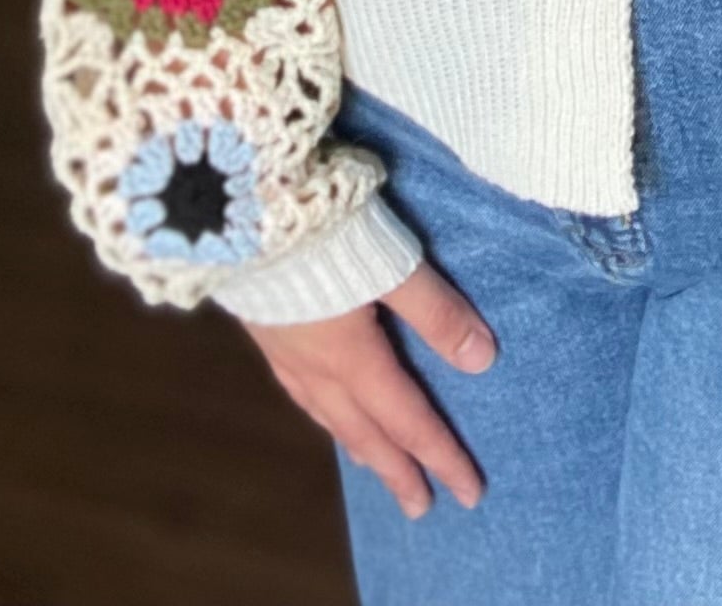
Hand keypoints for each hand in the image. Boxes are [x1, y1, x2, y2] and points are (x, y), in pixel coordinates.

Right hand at [242, 257, 496, 519]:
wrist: (239, 213)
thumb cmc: (324, 234)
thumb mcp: (393, 266)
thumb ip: (436, 313)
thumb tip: (482, 362)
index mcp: (353, 359)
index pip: (408, 420)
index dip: (440, 456)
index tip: (468, 493)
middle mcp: (317, 368)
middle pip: (365, 432)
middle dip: (397, 471)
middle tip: (421, 508)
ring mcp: (284, 352)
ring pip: (329, 416)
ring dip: (358, 446)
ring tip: (374, 466)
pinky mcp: (264, 328)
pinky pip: (301, 393)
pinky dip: (323, 414)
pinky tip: (320, 405)